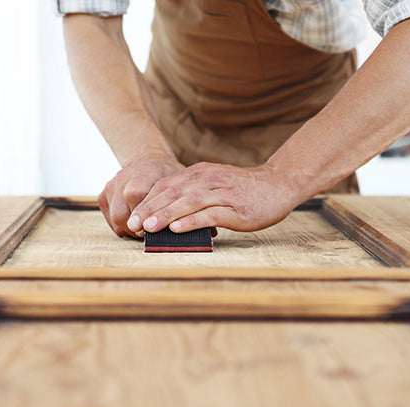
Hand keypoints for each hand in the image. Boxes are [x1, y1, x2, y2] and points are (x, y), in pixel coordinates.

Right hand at [98, 153, 184, 237]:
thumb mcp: (179, 181)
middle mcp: (124, 176)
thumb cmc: (167, 175)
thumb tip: (181, 223)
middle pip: (121, 213)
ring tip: (144, 231)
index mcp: (144, 171)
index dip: (143, 216)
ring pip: (115, 218)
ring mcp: (112, 185)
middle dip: (136, 229)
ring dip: (130, 230)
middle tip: (150, 234)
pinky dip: (122, 226)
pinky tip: (136, 224)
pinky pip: (110, 218)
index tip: (153, 227)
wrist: (148, 161)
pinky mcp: (104, 194)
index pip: (135, 195)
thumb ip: (177, 199)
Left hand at [126, 161, 296, 233]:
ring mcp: (221, 193)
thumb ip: (192, 194)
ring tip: (148, 228)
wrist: (277, 185)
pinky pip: (210, 214)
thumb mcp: (213, 185)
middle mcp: (207, 180)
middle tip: (132, 225)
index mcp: (199, 174)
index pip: (166, 186)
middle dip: (150, 210)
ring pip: (188, 203)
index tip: (132, 217)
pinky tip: (177, 229)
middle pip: (172, 193)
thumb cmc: (242, 190)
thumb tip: (168, 213)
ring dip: (166, 215)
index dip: (147, 201)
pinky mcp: (235, 208)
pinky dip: (192, 221)